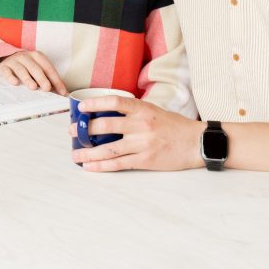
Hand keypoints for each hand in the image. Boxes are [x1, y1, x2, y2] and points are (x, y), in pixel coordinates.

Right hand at [0, 51, 67, 95]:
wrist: (7, 58)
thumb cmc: (26, 67)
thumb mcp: (37, 69)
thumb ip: (48, 80)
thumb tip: (62, 94)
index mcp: (37, 56)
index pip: (48, 68)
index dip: (56, 80)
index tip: (62, 92)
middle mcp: (26, 57)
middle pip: (35, 68)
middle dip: (42, 78)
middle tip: (47, 88)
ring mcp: (14, 61)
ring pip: (21, 69)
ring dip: (28, 78)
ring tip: (33, 87)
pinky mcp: (4, 67)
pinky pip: (7, 72)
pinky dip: (11, 77)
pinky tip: (15, 83)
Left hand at [69, 96, 203, 171]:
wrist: (195, 143)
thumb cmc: (174, 126)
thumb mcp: (154, 110)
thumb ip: (134, 112)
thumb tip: (108, 114)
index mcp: (143, 109)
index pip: (115, 102)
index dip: (96, 103)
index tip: (81, 107)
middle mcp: (141, 125)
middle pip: (106, 126)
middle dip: (85, 129)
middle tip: (72, 131)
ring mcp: (142, 144)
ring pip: (109, 148)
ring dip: (88, 152)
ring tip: (75, 154)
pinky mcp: (145, 160)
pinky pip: (119, 163)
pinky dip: (102, 165)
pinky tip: (90, 166)